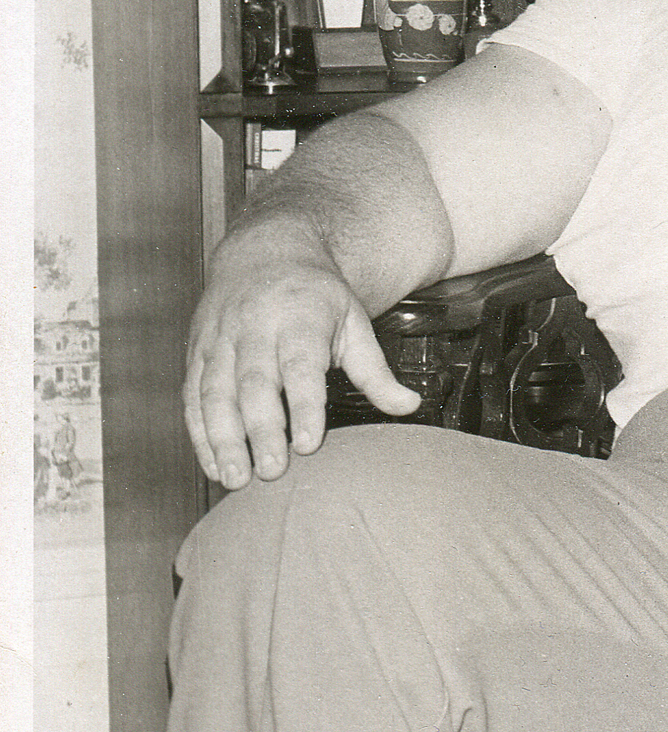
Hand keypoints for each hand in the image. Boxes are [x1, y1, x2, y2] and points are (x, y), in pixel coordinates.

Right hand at [183, 224, 419, 488]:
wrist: (264, 252)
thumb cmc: (316, 297)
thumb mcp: (353, 323)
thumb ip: (376, 371)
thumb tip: (410, 406)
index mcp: (298, 319)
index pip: (300, 367)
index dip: (303, 406)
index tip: (308, 444)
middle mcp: (254, 328)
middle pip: (254, 384)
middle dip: (261, 430)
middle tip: (271, 472)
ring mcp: (220, 340)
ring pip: (216, 392)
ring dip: (223, 439)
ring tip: (235, 479)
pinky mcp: (198, 352)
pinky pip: (193, 395)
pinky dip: (199, 432)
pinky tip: (213, 464)